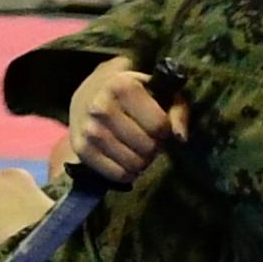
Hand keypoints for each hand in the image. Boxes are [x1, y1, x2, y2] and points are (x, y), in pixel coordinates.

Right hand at [65, 58, 186, 183]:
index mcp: (121, 86)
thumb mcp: (157, 88)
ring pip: (134, 164)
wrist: (87, 95)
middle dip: (154, 145)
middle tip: (146, 136)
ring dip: (142, 160)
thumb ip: (177, 108)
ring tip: (136, 147)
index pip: (159, 125)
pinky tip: (125, 158)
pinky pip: (118, 175)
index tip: (158, 123)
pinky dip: (127, 172)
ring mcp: (89, 131)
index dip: (164, 128)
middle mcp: (101, 108)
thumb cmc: (130, 92)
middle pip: (147, 147)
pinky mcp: (82, 150)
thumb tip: (180, 138)